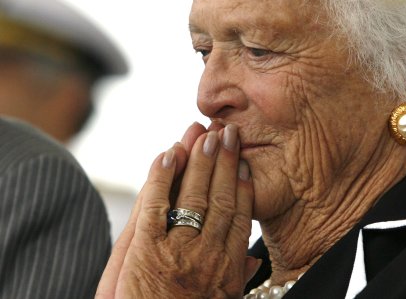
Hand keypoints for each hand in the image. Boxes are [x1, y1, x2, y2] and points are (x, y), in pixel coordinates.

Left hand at [96, 123, 257, 297]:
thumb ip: (236, 280)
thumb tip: (253, 261)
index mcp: (227, 268)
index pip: (239, 216)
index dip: (241, 185)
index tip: (243, 163)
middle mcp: (207, 254)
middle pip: (220, 198)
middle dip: (223, 162)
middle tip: (228, 133)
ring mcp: (177, 250)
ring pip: (192, 196)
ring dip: (199, 160)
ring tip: (203, 133)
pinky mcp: (145, 250)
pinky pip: (155, 204)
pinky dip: (161, 176)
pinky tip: (168, 153)